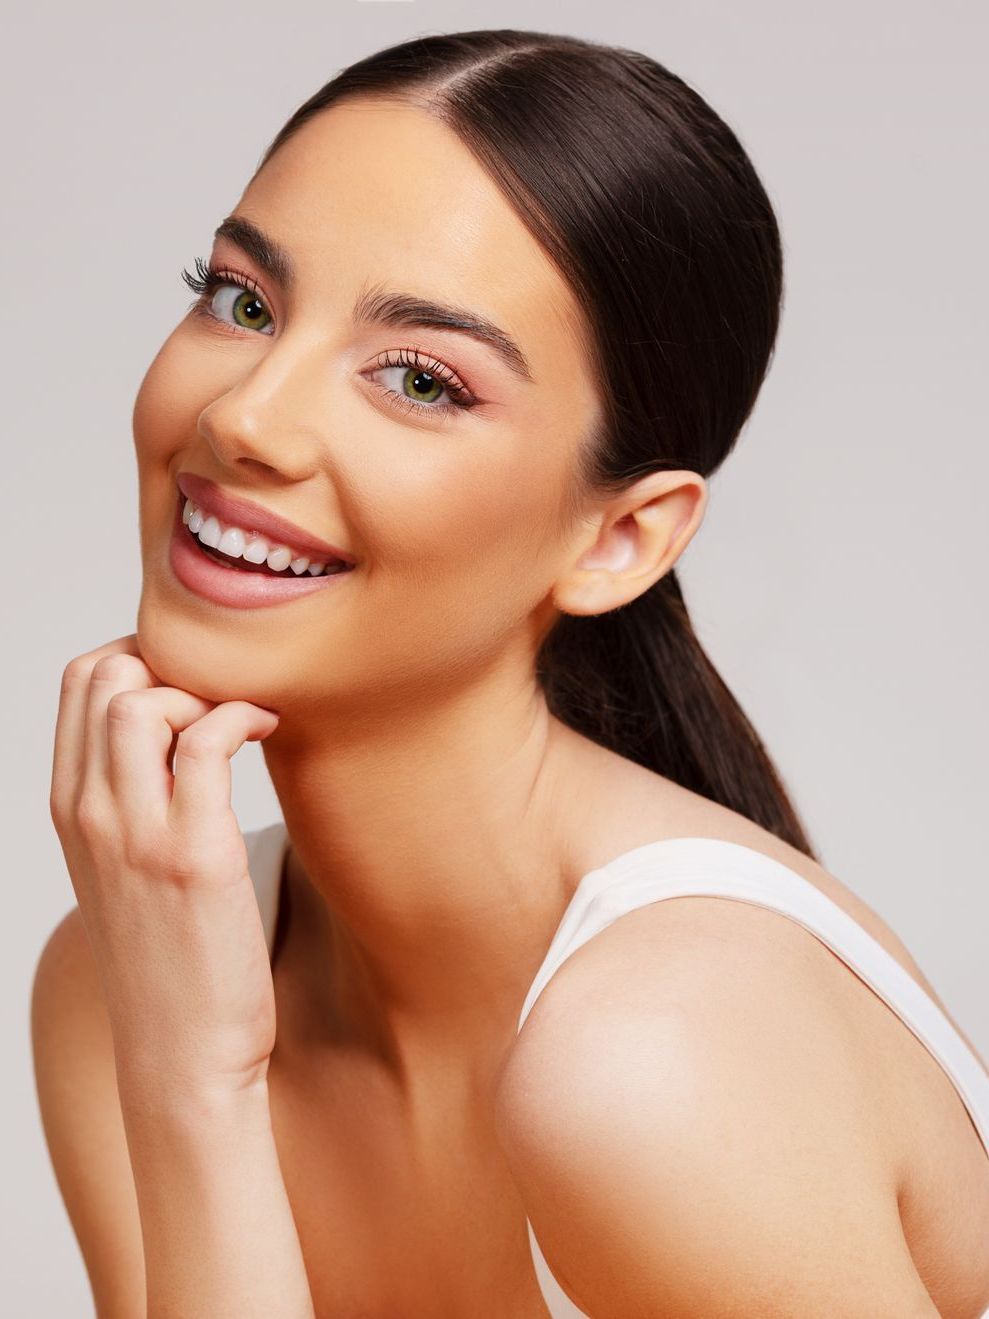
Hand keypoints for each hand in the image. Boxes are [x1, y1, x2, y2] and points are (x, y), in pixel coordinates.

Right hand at [49, 633, 281, 1103]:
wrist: (180, 1053)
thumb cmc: (167, 957)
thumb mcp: (124, 868)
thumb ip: (132, 797)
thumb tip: (177, 727)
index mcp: (70, 809)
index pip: (80, 683)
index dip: (142, 655)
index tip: (194, 676)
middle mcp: (90, 813)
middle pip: (105, 675)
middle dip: (172, 660)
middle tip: (223, 692)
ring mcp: (136, 834)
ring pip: (142, 700)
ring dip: (203, 689)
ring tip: (243, 718)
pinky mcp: (195, 855)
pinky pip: (206, 744)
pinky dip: (241, 716)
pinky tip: (267, 728)